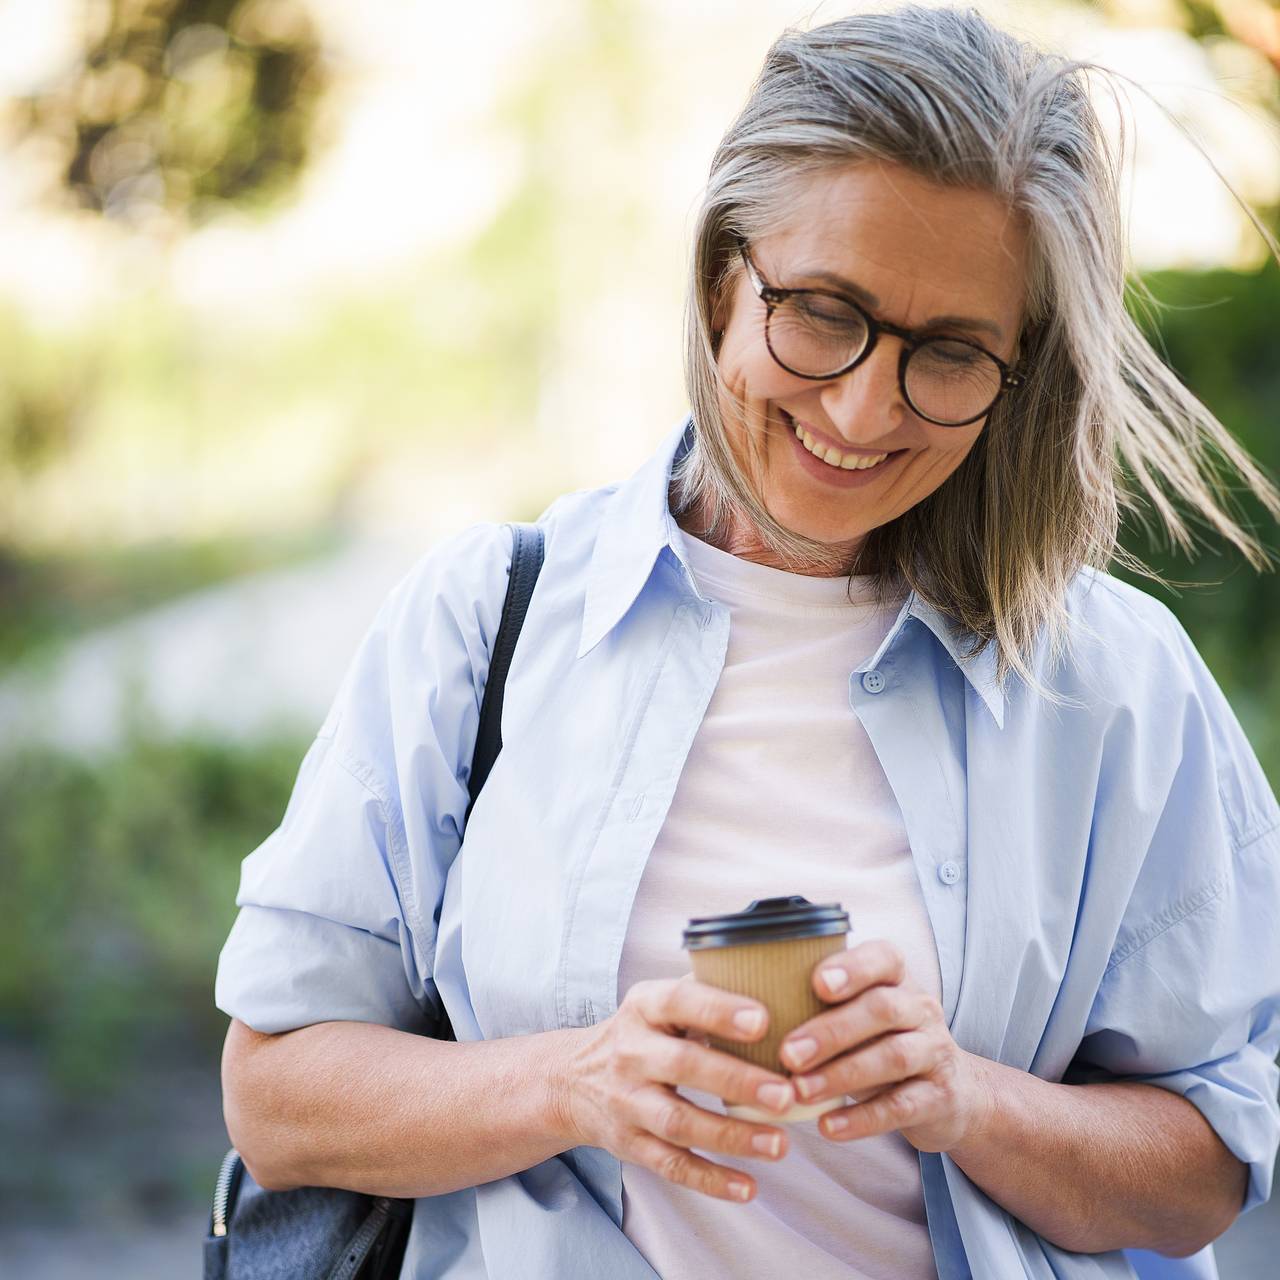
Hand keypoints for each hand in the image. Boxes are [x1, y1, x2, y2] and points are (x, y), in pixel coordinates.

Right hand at [555, 975, 798, 1202]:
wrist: (571, 1081)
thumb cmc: (642, 1034)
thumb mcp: (659, 1003)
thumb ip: (706, 995)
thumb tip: (779, 989)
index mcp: (644, 1007)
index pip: (679, 1001)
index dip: (719, 1011)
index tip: (763, 1021)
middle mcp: (631, 1053)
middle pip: (683, 1065)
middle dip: (737, 1081)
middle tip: (785, 1094)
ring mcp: (627, 1102)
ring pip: (679, 1122)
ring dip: (732, 1136)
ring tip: (780, 1144)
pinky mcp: (630, 1144)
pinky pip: (671, 1165)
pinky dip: (710, 1179)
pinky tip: (749, 1187)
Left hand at [777, 940, 993, 1151]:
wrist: (951, 1093)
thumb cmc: (880, 1042)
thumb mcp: (860, 1016)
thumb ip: (820, 1005)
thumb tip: (744, 1011)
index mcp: (898, 978)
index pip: (883, 958)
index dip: (852, 967)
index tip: (816, 983)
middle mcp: (921, 1009)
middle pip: (882, 1009)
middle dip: (831, 1031)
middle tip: (788, 1053)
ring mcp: (935, 1053)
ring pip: (893, 1057)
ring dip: (841, 1075)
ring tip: (800, 1091)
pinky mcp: (940, 1098)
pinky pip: (902, 1107)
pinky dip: (862, 1118)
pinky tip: (828, 1126)